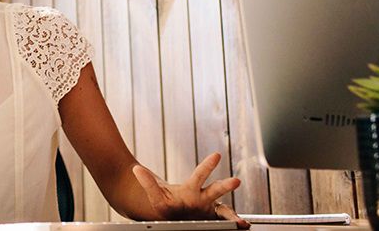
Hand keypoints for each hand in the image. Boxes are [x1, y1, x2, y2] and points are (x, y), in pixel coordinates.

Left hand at [129, 153, 247, 228]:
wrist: (171, 215)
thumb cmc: (167, 203)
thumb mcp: (155, 194)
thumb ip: (148, 182)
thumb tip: (136, 169)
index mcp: (191, 189)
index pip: (199, 175)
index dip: (207, 166)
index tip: (216, 155)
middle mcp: (204, 198)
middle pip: (216, 190)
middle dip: (225, 186)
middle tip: (236, 181)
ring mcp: (209, 210)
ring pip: (223, 210)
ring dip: (232, 215)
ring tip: (241, 222)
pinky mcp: (212, 221)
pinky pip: (224, 222)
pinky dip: (232, 224)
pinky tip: (242, 226)